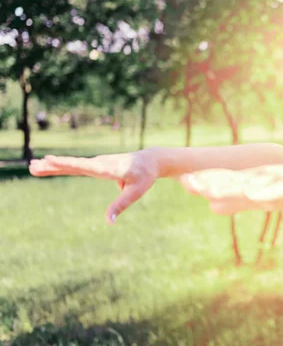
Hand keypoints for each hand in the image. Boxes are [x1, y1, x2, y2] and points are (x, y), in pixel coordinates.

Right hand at [29, 150, 159, 223]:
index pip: (86, 167)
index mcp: (110, 168)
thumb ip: (122, 205)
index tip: (51, 159)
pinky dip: (61, 166)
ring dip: (53, 166)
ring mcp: (97, 163)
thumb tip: (109, 222)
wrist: (150, 160)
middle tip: (32, 166)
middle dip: (54, 166)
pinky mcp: (96, 165)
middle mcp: (101, 163)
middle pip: (74, 166)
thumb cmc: (145, 176)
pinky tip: (48, 166)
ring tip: (33, 167)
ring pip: (72, 165)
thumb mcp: (137, 192)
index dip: (68, 164)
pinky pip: (76, 167)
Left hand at [179, 158, 282, 214]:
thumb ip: (238, 202)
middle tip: (184, 181)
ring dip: (231, 186)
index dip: (204, 182)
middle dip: (210, 182)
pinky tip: (252, 193)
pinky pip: (279, 188)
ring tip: (211, 189)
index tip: (181, 182)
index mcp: (254, 181)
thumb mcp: (264, 199)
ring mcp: (278, 180)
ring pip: (252, 183)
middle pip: (233, 180)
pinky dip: (265, 191)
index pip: (225, 181)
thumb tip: (210, 207)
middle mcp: (263, 178)